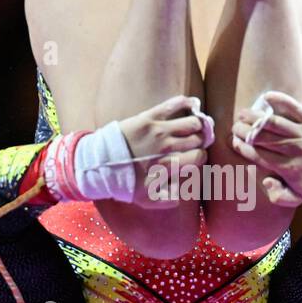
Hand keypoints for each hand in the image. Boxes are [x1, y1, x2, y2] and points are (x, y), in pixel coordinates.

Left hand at [116, 94, 212, 208]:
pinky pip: (172, 105)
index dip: (200, 156)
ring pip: (192, 122)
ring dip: (198, 124)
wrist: (99, 164)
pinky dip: (186, 103)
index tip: (195, 156)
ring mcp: (158, 130)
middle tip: (198, 141)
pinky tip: (193, 105)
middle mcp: (167, 146)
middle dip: (201, 141)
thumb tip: (187, 190)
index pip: (199, 157)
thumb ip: (170, 198)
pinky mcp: (148, 117)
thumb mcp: (148, 199)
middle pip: (199, 139)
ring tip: (197, 126)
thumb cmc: (124, 183)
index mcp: (169, 166)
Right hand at [230, 90, 301, 207]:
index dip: (243, 147)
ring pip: (273, 122)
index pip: (259, 155)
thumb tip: (266, 181)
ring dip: (255, 117)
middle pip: (263, 138)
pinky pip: (294, 107)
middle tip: (235, 128)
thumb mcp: (297, 197)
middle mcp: (295, 149)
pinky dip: (280, 100)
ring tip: (243, 114)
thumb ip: (278, 196)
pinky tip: (266, 97)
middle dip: (245, 132)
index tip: (234, 142)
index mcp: (289, 168)